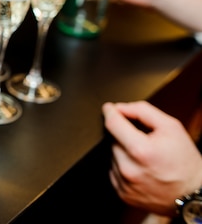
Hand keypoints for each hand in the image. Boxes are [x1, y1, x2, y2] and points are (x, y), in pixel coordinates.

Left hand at [103, 101, 201, 216]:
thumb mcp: (171, 127)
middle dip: (125, 136)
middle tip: (145, 142)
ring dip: (124, 152)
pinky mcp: (123, 193)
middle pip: (113, 139)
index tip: (109, 108)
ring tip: (146, 158)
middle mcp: (129, 169)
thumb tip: (120, 108)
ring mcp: (125, 184)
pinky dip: (124, 167)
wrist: (193, 192)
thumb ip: (143, 111)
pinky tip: (141, 169)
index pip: (113, 124)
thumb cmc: (185, 160)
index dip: (110, 112)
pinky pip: (114, 172)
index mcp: (141, 151)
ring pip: (113, 155)